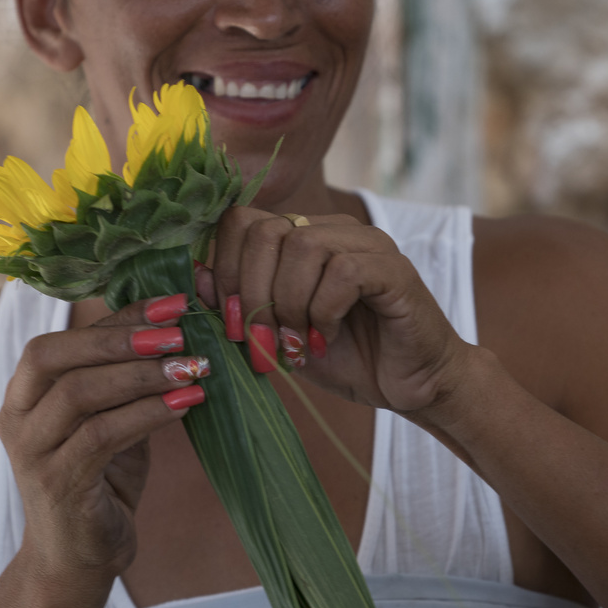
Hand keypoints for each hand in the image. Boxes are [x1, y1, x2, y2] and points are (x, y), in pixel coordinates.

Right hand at [0, 294, 208, 588]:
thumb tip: (175, 323)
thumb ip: (123, 378)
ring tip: (194, 368)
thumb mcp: (109, 420)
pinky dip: (148, 414)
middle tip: (180, 333)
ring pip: (81, 393)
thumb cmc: (100, 481)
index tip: (172, 302)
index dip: (117, 317)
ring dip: (143, 375)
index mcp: (23, 394)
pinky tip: (187, 404)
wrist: (78, 561)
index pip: (62, 339)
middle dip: (121, 338)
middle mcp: (16, 418)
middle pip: (56, 356)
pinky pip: (103, 435)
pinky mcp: (57, 485)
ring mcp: (31, 453)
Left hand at [210, 208, 471, 414]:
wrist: (413, 386)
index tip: (233, 322)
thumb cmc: (348, 358)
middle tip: (261, 339)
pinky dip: (324, 310)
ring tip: (296, 341)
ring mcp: (369, 244)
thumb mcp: (278, 335)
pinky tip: (326, 336)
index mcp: (304, 237)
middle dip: (252, 292)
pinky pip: (344, 272)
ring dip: (288, 303)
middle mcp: (335, 230)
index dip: (224, 270)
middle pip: (267, 230)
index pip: (243, 221)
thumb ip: (242, 306)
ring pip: (304, 245)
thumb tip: (194, 277)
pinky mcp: (394, 269)